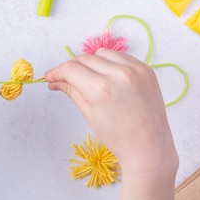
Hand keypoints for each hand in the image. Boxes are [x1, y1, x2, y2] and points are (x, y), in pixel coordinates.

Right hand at [44, 49, 176, 174]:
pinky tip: (108, 77)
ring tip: (90, 79)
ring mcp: (135, 69)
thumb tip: (55, 81)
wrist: (149, 146)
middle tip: (65, 79)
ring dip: (91, 63)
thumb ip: (71, 91)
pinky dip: (109, 63)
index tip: (51, 77)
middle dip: (71, 68)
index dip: (56, 72)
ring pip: (101, 53)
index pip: (70, 69)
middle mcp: (119, 74)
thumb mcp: (89, 114)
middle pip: (84, 58)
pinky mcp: (146, 69)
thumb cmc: (118, 137)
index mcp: (101, 89)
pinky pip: (120, 56)